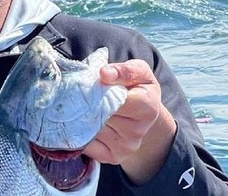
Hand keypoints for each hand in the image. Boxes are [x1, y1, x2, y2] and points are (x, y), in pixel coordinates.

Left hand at [83, 59, 176, 184]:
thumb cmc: (138, 88)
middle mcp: (137, 132)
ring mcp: (125, 147)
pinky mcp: (112, 157)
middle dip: (86, 102)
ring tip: (82, 105)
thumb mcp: (138, 71)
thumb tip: (104, 73)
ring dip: (79, 116)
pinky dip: (79, 131)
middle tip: (79, 91)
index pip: (117, 100)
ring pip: (89, 128)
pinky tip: (83, 121)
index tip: (95, 82)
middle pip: (99, 115)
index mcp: (148, 107)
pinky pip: (85, 144)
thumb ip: (124, 70)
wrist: (143, 116)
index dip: (101, 89)